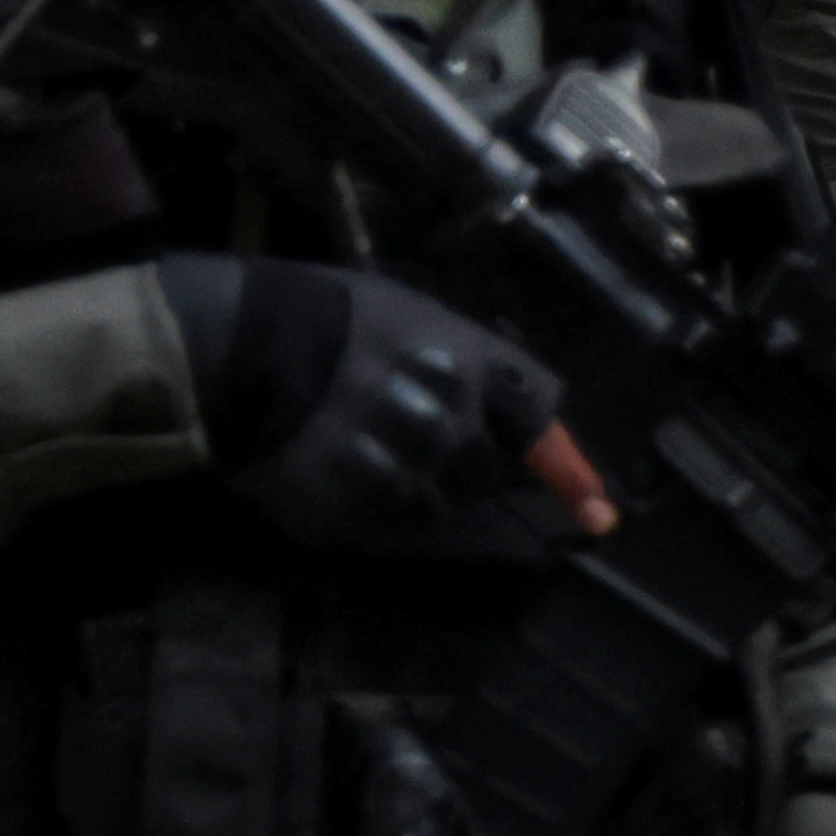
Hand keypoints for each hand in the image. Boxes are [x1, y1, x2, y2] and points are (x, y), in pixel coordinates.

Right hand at [161, 254, 619, 555]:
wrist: (236, 349)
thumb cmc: (320, 312)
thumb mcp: (407, 310)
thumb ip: (460, 357)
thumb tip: (491, 398)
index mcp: (475, 369)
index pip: (541, 422)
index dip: (569, 470)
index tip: (599, 514)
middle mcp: (455, 426)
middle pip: (487, 471)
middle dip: (465, 463)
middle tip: (412, 440)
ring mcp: (407, 473)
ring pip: (440, 506)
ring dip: (416, 488)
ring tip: (364, 453)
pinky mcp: (358, 512)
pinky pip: (385, 524)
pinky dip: (371, 508)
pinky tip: (335, 474)